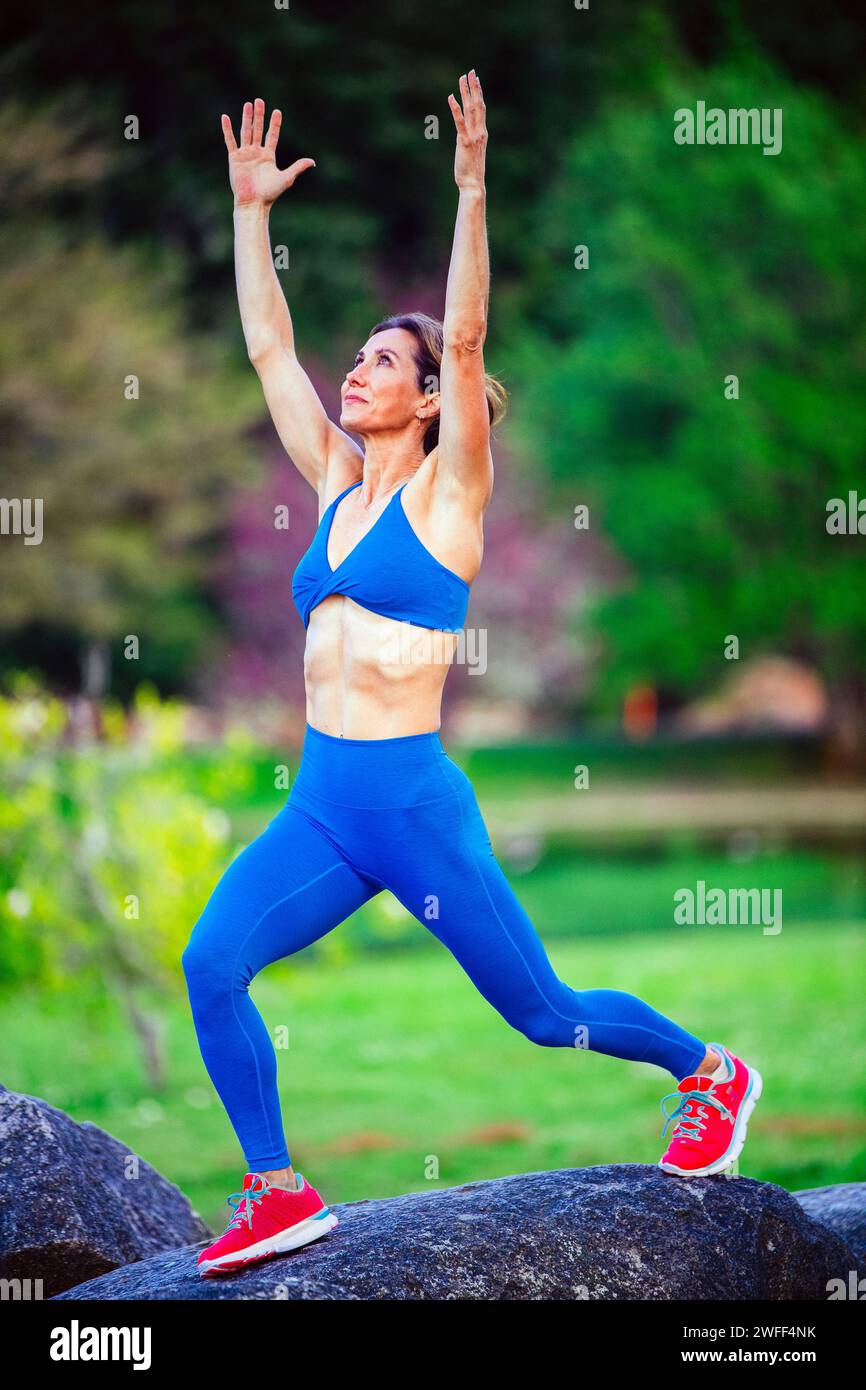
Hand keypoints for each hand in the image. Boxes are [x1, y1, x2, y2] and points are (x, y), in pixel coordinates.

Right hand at [222, 98, 314, 208]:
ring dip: (247, 118)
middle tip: (259, 100)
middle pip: (257, 129)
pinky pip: (230, 141)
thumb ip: (298, 167)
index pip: (272, 135)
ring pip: (246, 132)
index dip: (274, 124)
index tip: (277, 111)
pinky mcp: (235, 158)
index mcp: (268, 156)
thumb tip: (312, 161)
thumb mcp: (287, 178)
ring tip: (248, 104)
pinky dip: (227, 130)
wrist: (254, 203)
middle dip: (259, 115)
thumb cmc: (270, 193)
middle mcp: (256, 153)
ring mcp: (245, 154)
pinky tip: (225, 118)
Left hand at [448, 71, 486, 191]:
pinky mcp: (464, 141)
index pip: (481, 109)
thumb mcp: (472, 152)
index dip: (479, 93)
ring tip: (462, 78)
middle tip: (471, 72)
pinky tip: (451, 97)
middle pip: (478, 104)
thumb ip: (470, 140)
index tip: (476, 80)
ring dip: (466, 92)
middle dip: (474, 87)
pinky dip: (455, 109)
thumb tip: (464, 136)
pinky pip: (460, 122)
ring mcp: (473, 136)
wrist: (473, 184)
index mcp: (482, 133)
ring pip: (470, 109)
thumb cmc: (471, 171)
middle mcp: (480, 132)